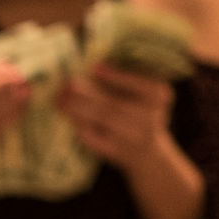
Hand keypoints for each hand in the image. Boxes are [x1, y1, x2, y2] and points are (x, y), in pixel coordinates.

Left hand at [57, 63, 175, 173]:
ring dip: (77, 108)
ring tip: (59, 98)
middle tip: (66, 83)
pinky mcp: (116, 152)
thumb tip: (96, 67)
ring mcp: (133, 137)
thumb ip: (124, 79)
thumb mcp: (143, 93)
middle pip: (114, 104)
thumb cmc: (140, 113)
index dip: (117, 77)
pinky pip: (94, 137)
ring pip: (102, 119)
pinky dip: (78, 123)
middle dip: (87, 94)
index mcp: (158, 96)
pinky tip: (65, 112)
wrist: (147, 152)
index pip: (138, 84)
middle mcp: (150, 117)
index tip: (95, 67)